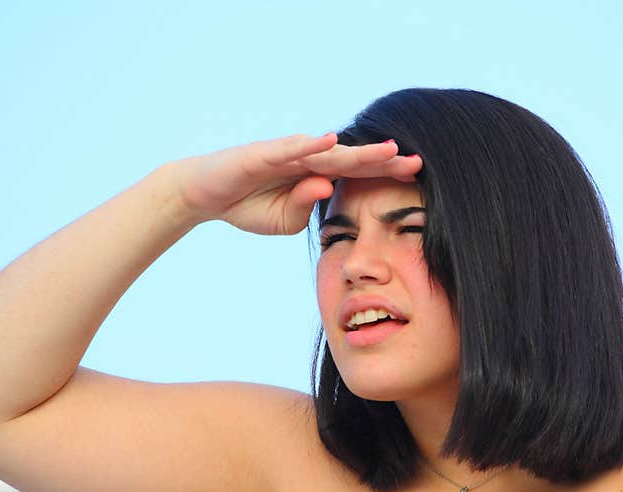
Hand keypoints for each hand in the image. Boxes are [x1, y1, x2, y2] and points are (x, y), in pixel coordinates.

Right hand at [170, 133, 422, 233]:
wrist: (204, 195)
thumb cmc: (247, 204)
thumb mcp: (284, 220)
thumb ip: (306, 205)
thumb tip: (326, 188)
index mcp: (316, 176)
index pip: (358, 175)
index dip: (385, 175)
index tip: (417, 178)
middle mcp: (307, 160)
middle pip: (353, 160)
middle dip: (385, 162)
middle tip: (418, 162)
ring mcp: (287, 155)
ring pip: (328, 153)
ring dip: (359, 151)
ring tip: (389, 149)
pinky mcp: (262, 154)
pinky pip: (289, 149)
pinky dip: (308, 146)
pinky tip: (329, 140)